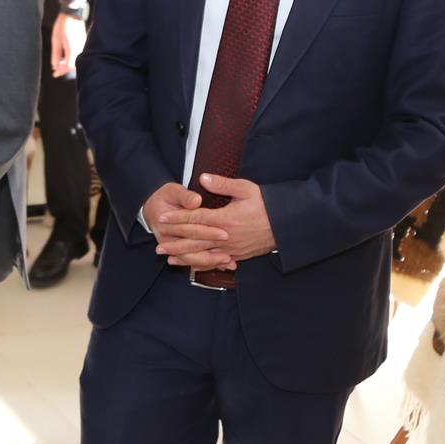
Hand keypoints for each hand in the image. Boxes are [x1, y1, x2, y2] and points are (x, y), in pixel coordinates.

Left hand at [50, 11, 87, 77]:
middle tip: (56, 70)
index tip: (54, 74)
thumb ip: (55, 55)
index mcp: (73, 50)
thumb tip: (55, 66)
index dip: (61, 71)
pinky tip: (66, 57)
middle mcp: (80, 49)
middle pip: (73, 65)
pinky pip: (78, 54)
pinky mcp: (83, 43)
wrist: (72, 14)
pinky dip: (72, 58)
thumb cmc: (62, 26)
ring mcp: (83, 46)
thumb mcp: (55, 41)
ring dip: (68, 64)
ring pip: (76, 60)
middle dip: (64, 69)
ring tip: (59, 64)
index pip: (68, 67)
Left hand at [156, 173, 277, 266]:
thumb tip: (202, 178)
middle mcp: (225, 236)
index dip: (178, 218)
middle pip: (195, 240)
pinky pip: (215, 261)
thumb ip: (223, 184)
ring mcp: (231, 248)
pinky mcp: (238, 255)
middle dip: (175, 242)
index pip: (195, 218)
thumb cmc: (267, 204)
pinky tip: (191, 265)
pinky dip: (201, 264)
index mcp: (225, 218)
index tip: (162, 218)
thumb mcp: (246, 189)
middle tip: (157, 245)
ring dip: (184, 256)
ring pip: (203, 254)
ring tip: (168, 258)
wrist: (286, 225)